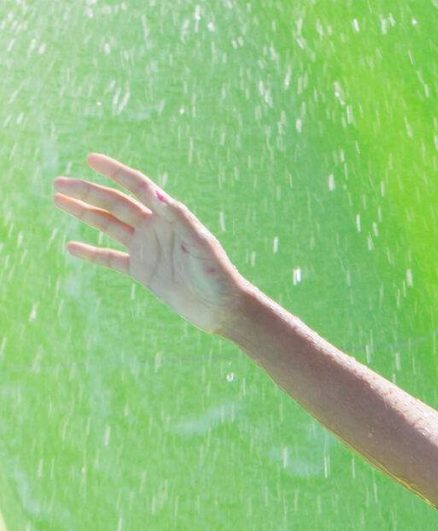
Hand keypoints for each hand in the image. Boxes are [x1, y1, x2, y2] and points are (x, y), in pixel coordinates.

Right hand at [53, 155, 252, 335]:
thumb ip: (179, 217)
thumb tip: (153, 193)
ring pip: (108, 226)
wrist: (224, 310)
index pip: (138, 187)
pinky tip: (70, 247)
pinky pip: (111, 259)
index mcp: (169, 217)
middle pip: (115, 204)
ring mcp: (147, 249)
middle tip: (58, 183)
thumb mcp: (201, 244)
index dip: (115, 172)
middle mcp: (155, 229)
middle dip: (87, 192)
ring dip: (84, 213)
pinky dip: (91, 253)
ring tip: (58, 200)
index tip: (90, 159)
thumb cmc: (219, 275)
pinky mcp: (143, 272)